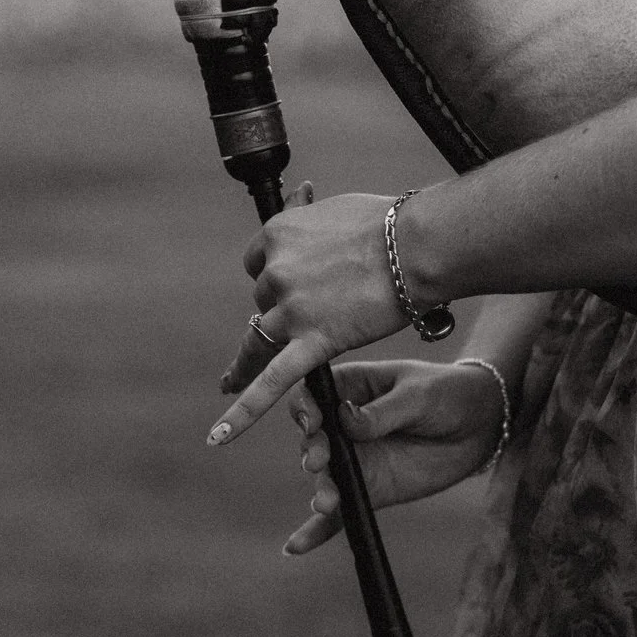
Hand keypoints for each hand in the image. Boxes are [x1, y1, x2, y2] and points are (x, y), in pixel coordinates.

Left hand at [209, 186, 411, 445]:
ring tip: (255, 366)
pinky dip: (242, 414)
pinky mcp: (312, 343)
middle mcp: (274, 272)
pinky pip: (271, 384)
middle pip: (264, 302)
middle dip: (289, 306)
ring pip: (265, 337)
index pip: (259, 263)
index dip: (281, 274)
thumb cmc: (388, 224)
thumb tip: (301, 199)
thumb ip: (309, 218)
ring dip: (271, 346)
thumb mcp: (334, 211)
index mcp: (275, 235)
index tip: (304, 277)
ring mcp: (290, 310)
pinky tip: (218, 437)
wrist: (418, 245)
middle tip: (330, 302)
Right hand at [282, 359, 508, 554]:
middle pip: (312, 440)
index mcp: (349, 387)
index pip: (311, 396)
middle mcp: (341, 424)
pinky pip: (339, 512)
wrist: (481, 423)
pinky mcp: (369, 490)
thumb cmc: (448, 393)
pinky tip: (296, 546)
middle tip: (319, 462)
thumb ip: (383, 411)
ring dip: (321, 490)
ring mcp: (353, 459)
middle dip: (312, 452)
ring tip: (327, 502)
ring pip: (325, 477)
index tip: (314, 422)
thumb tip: (346, 421)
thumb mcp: (419, 395)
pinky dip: (317, 530)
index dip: (304, 409)